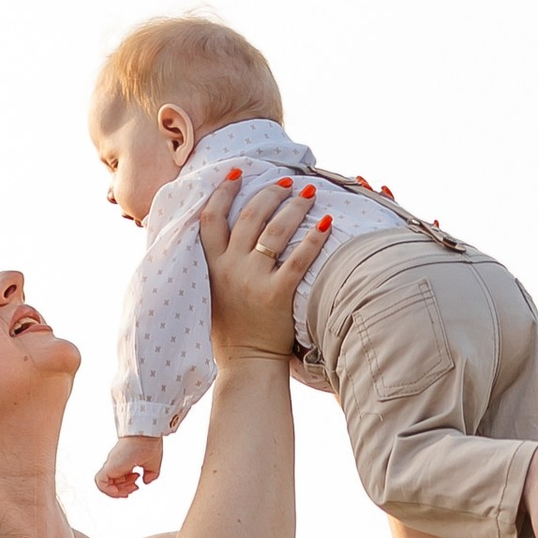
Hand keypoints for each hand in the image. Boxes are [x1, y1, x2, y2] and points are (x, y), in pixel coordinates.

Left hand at [95, 433, 164, 499]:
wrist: (145, 434)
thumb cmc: (149, 444)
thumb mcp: (152, 464)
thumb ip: (150, 474)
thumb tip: (146, 482)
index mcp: (124, 462)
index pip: (119, 479)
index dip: (125, 487)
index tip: (136, 485)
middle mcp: (116, 464)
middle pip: (112, 483)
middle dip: (123, 490)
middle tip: (135, 487)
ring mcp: (111, 465)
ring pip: (104, 485)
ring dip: (117, 492)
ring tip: (131, 487)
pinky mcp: (109, 466)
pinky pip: (101, 483)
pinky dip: (108, 490)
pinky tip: (120, 489)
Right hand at [200, 169, 330, 369]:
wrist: (246, 363)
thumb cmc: (232, 328)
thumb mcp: (213, 290)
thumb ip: (218, 261)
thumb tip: (229, 232)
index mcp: (211, 265)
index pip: (211, 218)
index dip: (222, 192)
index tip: (236, 173)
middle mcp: (230, 268)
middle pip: (249, 217)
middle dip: (268, 194)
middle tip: (286, 183)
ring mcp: (252, 280)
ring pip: (275, 232)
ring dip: (293, 208)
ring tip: (308, 195)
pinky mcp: (276, 294)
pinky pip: (298, 259)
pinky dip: (314, 238)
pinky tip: (327, 223)